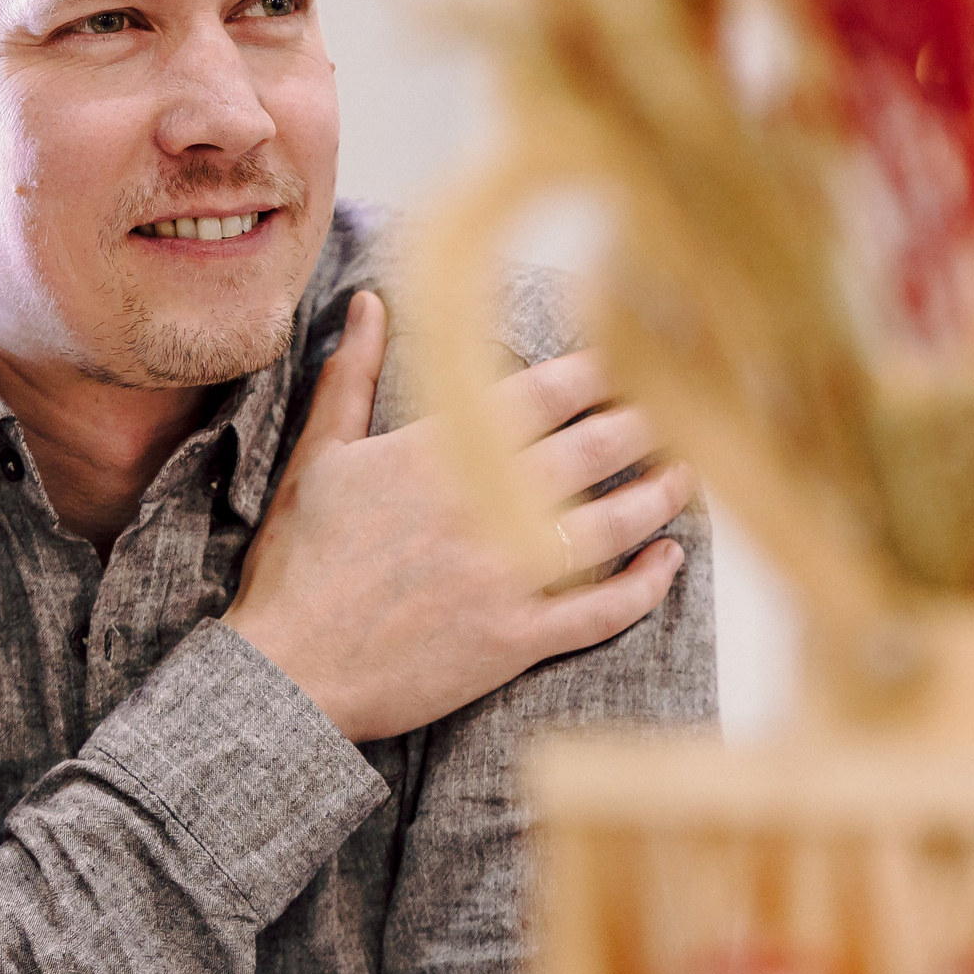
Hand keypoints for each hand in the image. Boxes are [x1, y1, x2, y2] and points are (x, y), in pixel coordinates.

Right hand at [222, 290, 692, 740]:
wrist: (285, 672)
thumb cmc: (297, 564)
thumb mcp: (318, 457)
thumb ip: (351, 375)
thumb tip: (368, 301)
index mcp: (441, 451)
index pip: (544, 392)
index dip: (599, 370)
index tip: (632, 355)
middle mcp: (486, 503)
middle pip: (595, 447)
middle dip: (647, 421)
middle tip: (683, 407)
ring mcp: (508, 574)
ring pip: (613, 523)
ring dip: (660, 493)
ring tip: (687, 474)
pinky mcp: (518, 638)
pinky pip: (603, 609)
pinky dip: (647, 584)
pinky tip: (670, 560)